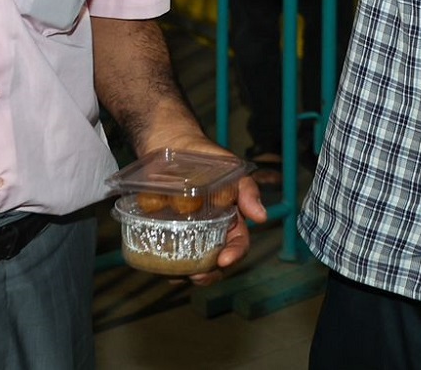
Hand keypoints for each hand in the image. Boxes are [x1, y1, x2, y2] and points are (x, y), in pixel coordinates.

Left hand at [138, 133, 268, 284]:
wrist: (173, 144)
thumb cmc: (206, 157)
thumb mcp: (231, 169)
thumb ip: (247, 191)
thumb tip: (261, 217)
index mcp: (231, 219)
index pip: (239, 243)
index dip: (234, 254)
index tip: (224, 260)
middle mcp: (212, 230)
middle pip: (216, 260)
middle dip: (210, 273)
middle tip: (198, 275)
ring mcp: (189, 232)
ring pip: (192, 260)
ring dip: (186, 273)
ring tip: (176, 275)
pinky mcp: (166, 230)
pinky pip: (169, 251)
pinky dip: (165, 263)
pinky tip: (159, 265)